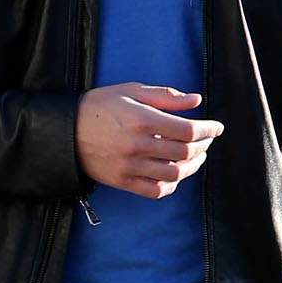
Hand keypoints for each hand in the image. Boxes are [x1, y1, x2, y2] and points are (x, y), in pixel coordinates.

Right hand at [75, 84, 221, 199]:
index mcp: (142, 119)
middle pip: (185, 152)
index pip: (188, 130)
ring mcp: (130, 166)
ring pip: (174, 174)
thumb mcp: (131, 91)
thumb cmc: (99, 106)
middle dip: (203, 146)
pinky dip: (171, 185)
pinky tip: (176, 175)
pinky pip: (156, 191)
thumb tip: (196, 100)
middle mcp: (138, 145)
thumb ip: (165, 96)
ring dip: (192, 166)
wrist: (65, 131)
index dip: (208, 130)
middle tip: (206, 140)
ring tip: (196, 157)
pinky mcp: (123, 181)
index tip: (216, 128)